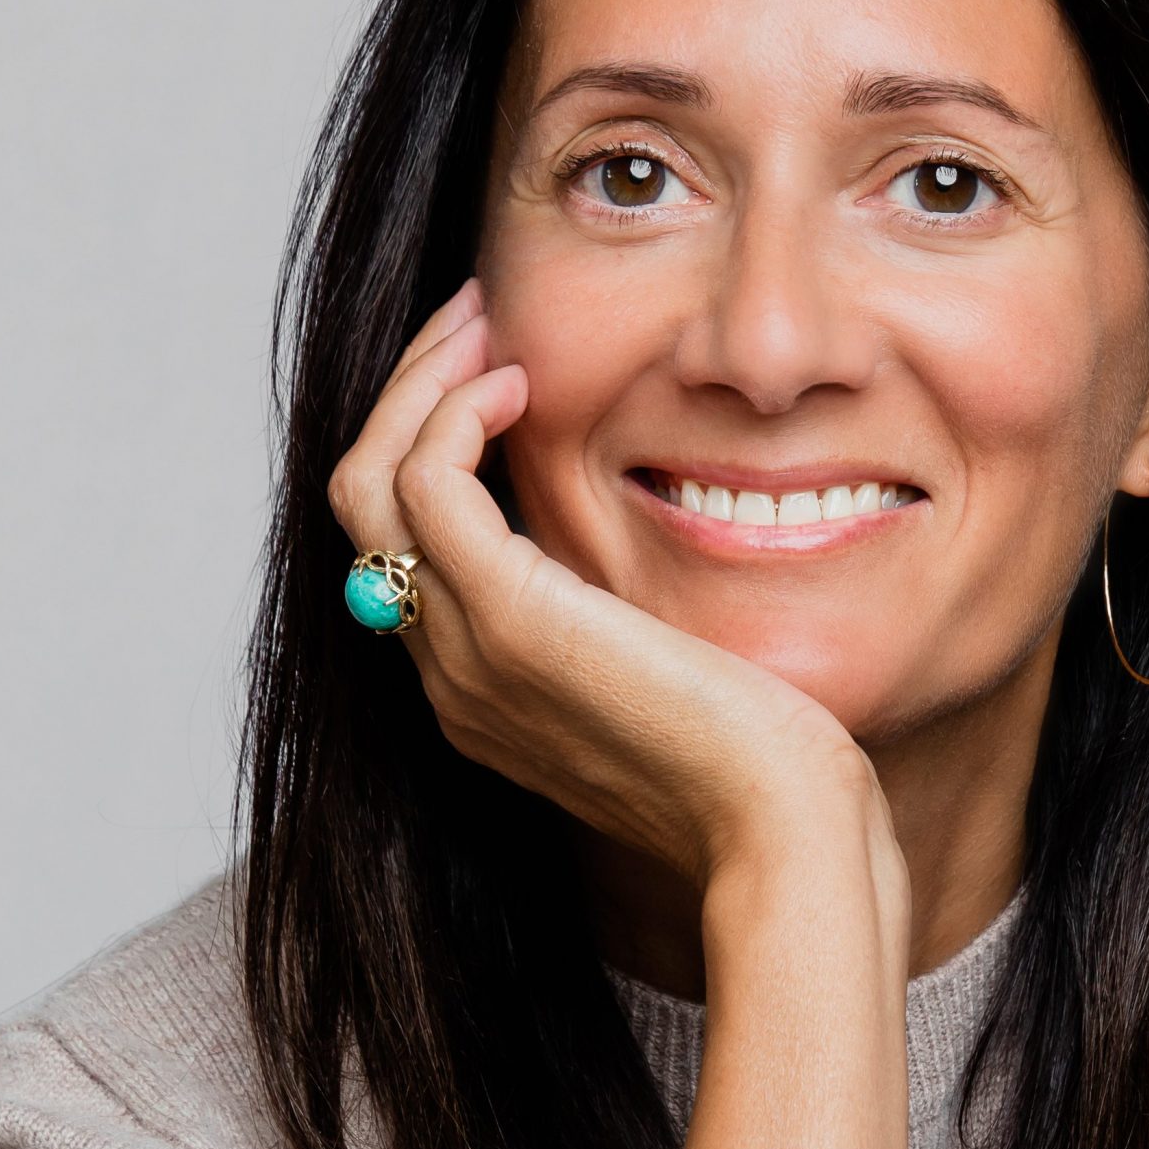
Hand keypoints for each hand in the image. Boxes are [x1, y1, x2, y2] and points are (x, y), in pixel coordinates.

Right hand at [328, 278, 885, 888]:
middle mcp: (452, 677)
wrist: (782, 832)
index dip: (431, 442)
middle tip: (475, 315)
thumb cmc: (764, 765)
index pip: (406, 546)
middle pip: (366, 507)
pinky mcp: (510, 623)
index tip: (496, 366)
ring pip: (370, 484)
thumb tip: (646, 536)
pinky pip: (423, 486)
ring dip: (420, 384)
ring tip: (485, 320)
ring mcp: (467, 654)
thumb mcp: (676, 672)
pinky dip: (451, 414)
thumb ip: (629, 618)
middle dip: (410, 395)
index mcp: (484, 692)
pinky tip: (517, 382)